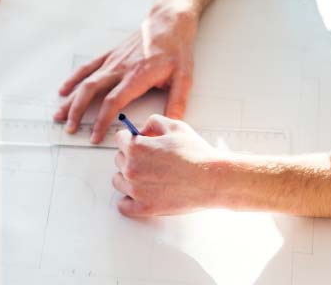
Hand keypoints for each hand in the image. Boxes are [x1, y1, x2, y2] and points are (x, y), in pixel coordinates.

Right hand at [54, 6, 197, 143]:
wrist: (168, 22)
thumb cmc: (176, 48)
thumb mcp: (184, 76)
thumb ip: (177, 101)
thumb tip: (173, 122)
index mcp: (137, 76)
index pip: (112, 102)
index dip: (101, 121)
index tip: (95, 136)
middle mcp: (120, 67)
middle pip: (91, 91)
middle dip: (77, 111)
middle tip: (70, 128)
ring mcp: (113, 60)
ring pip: (85, 80)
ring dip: (71, 98)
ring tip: (60, 114)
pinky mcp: (110, 54)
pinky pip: (87, 67)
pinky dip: (74, 79)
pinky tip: (64, 89)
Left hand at [111, 115, 227, 216]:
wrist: (212, 179)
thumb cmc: (196, 154)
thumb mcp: (176, 126)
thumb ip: (154, 122)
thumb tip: (142, 130)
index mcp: (136, 147)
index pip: (120, 138)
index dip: (131, 138)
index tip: (139, 141)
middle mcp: (131, 169)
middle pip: (119, 159)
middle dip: (131, 156)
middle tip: (150, 159)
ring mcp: (136, 190)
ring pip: (119, 181)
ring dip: (128, 177)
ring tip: (147, 176)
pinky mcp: (144, 208)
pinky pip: (123, 205)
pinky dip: (129, 200)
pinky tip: (142, 193)